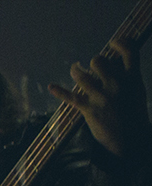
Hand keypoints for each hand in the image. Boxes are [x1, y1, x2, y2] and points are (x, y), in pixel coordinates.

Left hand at [51, 39, 151, 159]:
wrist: (129, 140)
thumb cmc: (132, 113)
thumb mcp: (136, 92)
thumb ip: (127, 76)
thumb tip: (115, 61)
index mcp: (133, 78)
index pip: (129, 51)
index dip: (121, 43)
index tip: (113, 42)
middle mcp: (117, 85)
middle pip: (99, 61)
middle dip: (94, 62)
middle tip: (92, 67)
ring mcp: (102, 97)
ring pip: (82, 75)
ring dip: (76, 71)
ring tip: (75, 69)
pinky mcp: (89, 110)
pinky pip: (71, 97)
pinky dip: (59, 91)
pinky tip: (51, 87)